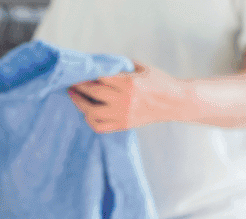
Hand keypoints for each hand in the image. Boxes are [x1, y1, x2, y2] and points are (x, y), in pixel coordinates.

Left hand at [68, 62, 187, 132]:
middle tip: (70, 83)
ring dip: (80, 104)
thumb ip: (121, 66)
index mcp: (128, 83)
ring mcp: (122, 115)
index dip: (86, 74)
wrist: (175, 102)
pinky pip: (99, 127)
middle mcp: (123, 100)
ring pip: (92, 112)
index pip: (100, 77)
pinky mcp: (123, 125)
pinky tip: (88, 112)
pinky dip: (90, 120)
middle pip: (93, 92)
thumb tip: (100, 65)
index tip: (77, 71)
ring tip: (75, 97)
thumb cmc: (159, 82)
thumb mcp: (141, 68)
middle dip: (79, 87)